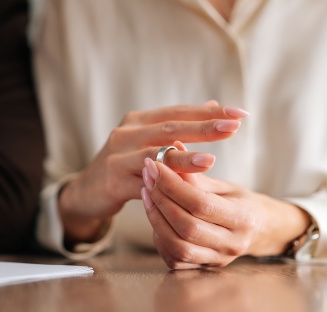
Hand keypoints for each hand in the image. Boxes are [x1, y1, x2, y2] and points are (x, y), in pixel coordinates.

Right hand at [59, 101, 248, 242]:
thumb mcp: (146, 141)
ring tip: (211, 159)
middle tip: (233, 126)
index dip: (209, 111)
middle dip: (203, 127)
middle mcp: (126, 133)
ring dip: (184, 157)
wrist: (86, 192)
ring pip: (155, 155)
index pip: (179, 112)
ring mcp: (117, 157)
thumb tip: (213, 104)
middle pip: (170, 128)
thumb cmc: (123, 165)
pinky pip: (142, 182)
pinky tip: (182, 187)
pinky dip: (163, 183)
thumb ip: (176, 126)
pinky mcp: (113, 181)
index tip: (240, 113)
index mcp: (138, 121)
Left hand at [140, 143, 310, 268]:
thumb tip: (172, 147)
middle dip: (161, 199)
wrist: (257, 229)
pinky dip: (159, 236)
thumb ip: (196, 174)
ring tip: (147, 194)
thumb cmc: (238, 201)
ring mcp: (217, 259)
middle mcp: (232, 244)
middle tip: (147, 177)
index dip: (173, 184)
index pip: (200, 203)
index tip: (155, 165)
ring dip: (156, 218)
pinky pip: (174, 258)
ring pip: (178, 246)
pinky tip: (155, 215)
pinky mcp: (202, 267)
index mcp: (243, 218)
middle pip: (187, 226)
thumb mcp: (223, 185)